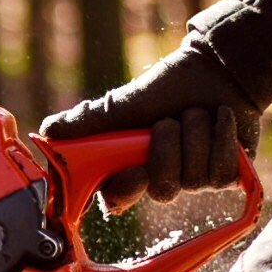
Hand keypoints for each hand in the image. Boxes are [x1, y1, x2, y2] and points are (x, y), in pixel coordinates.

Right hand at [41, 38, 260, 209]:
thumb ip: (87, 121)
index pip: (118, 201)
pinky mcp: (224, 174)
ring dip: (195, 135)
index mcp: (129, 168)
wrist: (216, 71)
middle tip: (170, 120)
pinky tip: (218, 120)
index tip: (137, 170)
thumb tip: (46, 131)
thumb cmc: (167, 88)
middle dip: (168, 148)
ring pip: (194, 179)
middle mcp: (159, 179)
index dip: (127, 191)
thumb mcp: (123, 105)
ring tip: (196, 114)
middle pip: (163, 190)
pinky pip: (221, 172)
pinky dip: (220, 138)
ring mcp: (193, 181)